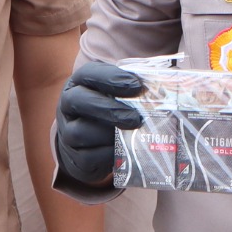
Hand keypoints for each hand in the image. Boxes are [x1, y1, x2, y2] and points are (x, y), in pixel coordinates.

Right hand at [54, 61, 144, 186]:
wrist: (87, 145)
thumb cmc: (108, 112)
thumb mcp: (116, 95)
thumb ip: (132, 87)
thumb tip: (164, 83)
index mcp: (79, 83)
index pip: (89, 73)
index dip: (111, 78)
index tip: (137, 85)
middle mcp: (68, 105)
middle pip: (80, 100)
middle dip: (110, 109)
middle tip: (136, 118)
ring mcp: (67, 132)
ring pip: (80, 132)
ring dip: (108, 134)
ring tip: (131, 134)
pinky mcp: (74, 157)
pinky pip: (87, 157)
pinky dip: (107, 154)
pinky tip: (123, 150)